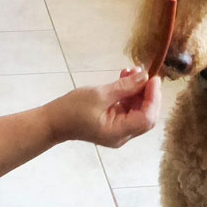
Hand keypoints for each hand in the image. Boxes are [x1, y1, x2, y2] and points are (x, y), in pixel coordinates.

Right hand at [47, 69, 161, 147]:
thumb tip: (145, 77)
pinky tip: (125, 78)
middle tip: (145, 74)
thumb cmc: (72, 109)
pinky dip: (129, 95)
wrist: (53, 121)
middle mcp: (122, 135)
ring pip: (138, 111)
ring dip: (138, 91)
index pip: (146, 118)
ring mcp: (118, 130)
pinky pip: (128, 109)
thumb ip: (124, 87)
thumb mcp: (99, 94)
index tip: (153, 78)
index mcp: (119, 132)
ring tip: (132, 71)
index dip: (153, 98)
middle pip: (146, 116)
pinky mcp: (113, 123)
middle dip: (148, 94)